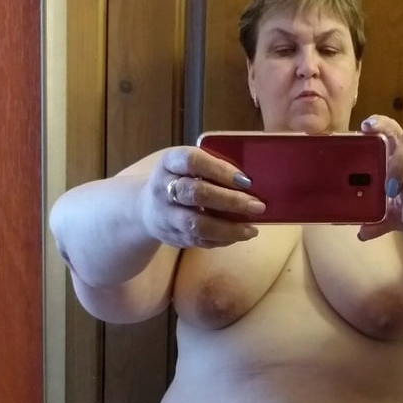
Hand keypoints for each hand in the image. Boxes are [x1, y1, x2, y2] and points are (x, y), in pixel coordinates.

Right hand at [138, 146, 266, 248]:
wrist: (144, 208)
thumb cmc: (178, 179)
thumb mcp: (186, 165)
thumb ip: (211, 168)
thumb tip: (250, 182)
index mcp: (169, 162)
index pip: (192, 161)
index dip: (220, 170)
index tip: (246, 180)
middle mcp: (163, 188)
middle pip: (196, 193)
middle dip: (230, 201)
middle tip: (257, 206)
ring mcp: (166, 215)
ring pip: (197, 224)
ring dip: (229, 228)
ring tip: (252, 229)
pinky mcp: (172, 237)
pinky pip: (199, 241)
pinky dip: (222, 239)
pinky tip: (239, 235)